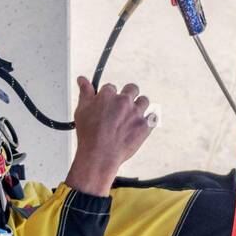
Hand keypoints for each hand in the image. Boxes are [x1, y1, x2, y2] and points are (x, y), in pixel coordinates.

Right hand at [66, 77, 156, 195]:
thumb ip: (85, 92)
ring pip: (144, 100)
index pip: (111, 88)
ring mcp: (136, 113)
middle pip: (132, 88)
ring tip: (133, 116)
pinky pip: (153, 117)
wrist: (99, 156)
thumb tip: (82, 79)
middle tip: (123, 107)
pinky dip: (149, 119)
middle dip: (128, 95)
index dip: (109, 97)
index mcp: (108, 95)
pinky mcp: (145, 126)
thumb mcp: (81, 111)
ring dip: (140, 105)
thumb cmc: (88, 135)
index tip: (108, 105)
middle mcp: (124, 101)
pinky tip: (143, 124)